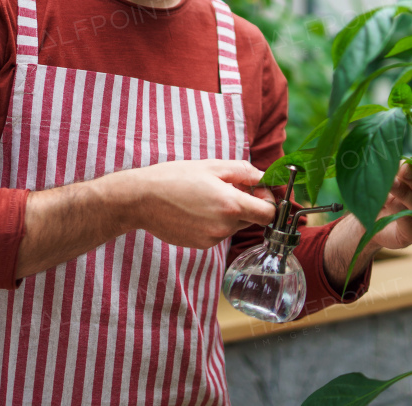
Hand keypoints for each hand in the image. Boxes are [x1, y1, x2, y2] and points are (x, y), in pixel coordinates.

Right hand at [131, 159, 276, 248]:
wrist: (142, 199)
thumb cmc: (174, 178)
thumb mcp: (212, 166)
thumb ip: (243, 172)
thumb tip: (263, 178)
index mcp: (231, 205)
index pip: (269, 214)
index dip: (268, 201)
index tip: (257, 190)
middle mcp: (224, 226)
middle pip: (253, 219)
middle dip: (247, 204)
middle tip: (228, 186)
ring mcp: (212, 239)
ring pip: (234, 226)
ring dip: (229, 213)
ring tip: (206, 196)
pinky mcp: (200, 245)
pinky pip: (218, 232)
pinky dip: (214, 221)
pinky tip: (196, 209)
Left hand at [366, 161, 411, 250]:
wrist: (378, 219)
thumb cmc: (394, 194)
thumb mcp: (399, 178)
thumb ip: (405, 171)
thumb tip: (405, 165)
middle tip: (404, 170)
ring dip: (405, 194)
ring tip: (391, 184)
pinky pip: (410, 221)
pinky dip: (398, 209)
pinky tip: (388, 202)